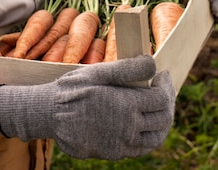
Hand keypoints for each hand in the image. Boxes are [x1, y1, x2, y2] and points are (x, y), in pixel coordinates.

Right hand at [0, 55, 175, 159]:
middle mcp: (128, 128)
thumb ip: (127, 68)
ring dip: (163, 121)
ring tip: (158, 107)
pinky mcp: (114, 153)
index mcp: (126, 105)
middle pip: (164, 119)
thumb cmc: (72, 89)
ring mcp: (122, 144)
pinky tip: (143, 122)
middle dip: (168, 102)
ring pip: (156, 138)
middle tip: (163, 89)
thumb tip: (153, 64)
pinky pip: (141, 148)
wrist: (49, 115)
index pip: (162, 99)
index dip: (167, 86)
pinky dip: (149, 135)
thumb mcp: (97, 72)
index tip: (162, 75)